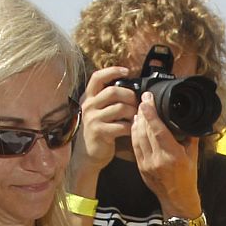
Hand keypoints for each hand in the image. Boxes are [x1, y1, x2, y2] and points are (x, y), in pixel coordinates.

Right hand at [73, 65, 136, 182]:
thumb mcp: (98, 111)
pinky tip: (132, 128)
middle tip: (136, 103)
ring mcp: (93, 119)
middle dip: (130, 96)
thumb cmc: (99, 130)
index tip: (127, 71)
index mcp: (88, 97)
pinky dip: (131, 126)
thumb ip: (107, 99)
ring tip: (135, 117)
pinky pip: (122, 125)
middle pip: (114, 91)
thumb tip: (129, 88)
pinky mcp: (100, 132)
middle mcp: (88, 106)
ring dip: (133, 112)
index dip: (113, 71)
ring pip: (120, 108)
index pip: (97, 77)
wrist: (89, 155)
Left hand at [132, 92, 200, 214]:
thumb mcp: (193, 156)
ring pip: (137, 137)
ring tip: (140, 110)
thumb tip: (188, 118)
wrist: (177, 200)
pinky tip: (136, 125)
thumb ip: (190, 136)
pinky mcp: (140, 167)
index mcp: (173, 155)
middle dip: (143, 113)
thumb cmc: (187, 178)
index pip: (158, 129)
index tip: (147, 99)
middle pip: (146, 131)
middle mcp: (158, 159)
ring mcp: (147, 164)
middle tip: (143, 100)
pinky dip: (134, 133)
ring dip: (137, 122)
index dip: (151, 113)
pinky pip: (134, 146)